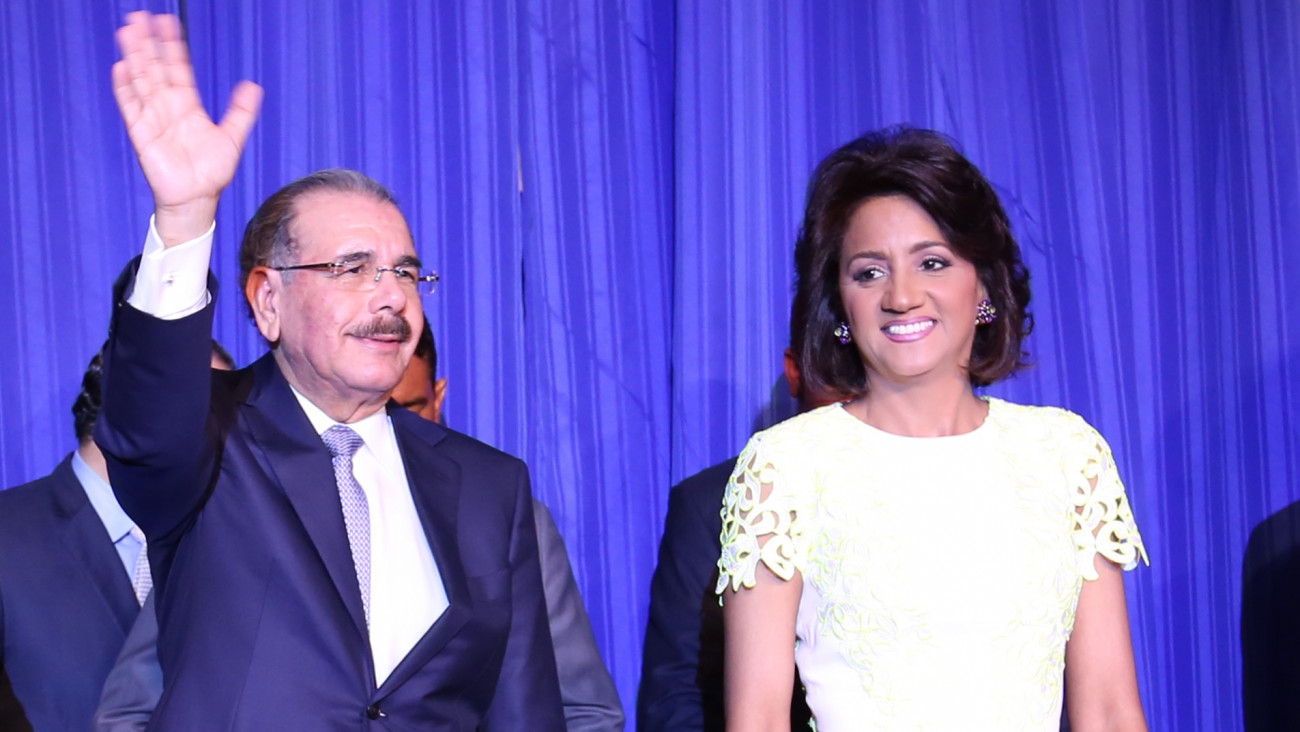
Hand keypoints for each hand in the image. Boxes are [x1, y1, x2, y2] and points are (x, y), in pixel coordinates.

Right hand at [112, 11, 262, 245]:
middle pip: (155, 67)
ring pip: (141, 80)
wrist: (196, 199)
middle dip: (148, 42)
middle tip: (140, 16)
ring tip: (128, 32)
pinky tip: (120, 68)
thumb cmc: (212, 172)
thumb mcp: (233, 137)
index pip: (178, 68)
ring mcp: (153, 118)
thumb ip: (241, 111)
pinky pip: (131, 107)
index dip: (172, 46)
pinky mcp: (142, 133)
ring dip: (134, 57)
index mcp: (188, 106)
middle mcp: (167, 107)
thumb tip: (253, 86)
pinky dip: (125, 88)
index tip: (167, 23)